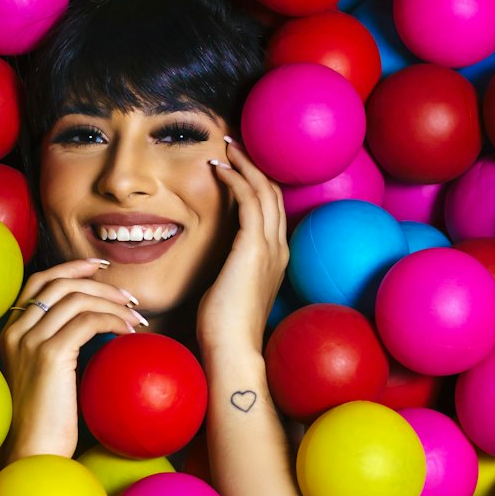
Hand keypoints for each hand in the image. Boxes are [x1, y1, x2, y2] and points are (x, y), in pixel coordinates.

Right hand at [0, 258, 144, 461]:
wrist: (33, 452)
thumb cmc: (47, 421)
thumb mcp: (48, 375)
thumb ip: (60, 346)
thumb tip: (97, 326)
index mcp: (11, 333)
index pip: (39, 282)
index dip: (71, 267)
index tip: (100, 267)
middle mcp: (15, 331)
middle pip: (60, 283)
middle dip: (99, 282)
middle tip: (129, 296)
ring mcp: (29, 341)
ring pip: (77, 298)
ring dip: (113, 302)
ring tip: (136, 316)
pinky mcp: (49, 355)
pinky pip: (88, 321)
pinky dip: (113, 320)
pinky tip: (129, 332)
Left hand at [196, 139, 287, 357]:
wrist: (233, 350)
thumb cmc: (224, 329)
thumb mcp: (229, 290)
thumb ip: (230, 270)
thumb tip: (216, 264)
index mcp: (275, 259)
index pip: (272, 210)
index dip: (257, 183)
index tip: (236, 166)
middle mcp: (279, 248)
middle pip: (273, 193)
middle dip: (254, 165)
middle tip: (233, 145)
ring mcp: (270, 247)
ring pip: (265, 190)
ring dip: (245, 164)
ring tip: (226, 147)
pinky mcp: (254, 248)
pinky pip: (250, 201)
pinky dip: (236, 179)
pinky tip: (219, 169)